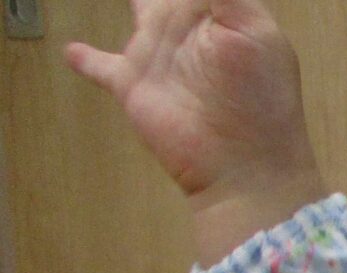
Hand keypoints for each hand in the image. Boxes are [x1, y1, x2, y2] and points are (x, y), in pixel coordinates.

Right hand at [67, 0, 326, 262]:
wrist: (242, 168)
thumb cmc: (258, 98)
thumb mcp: (252, 30)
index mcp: (223, 16)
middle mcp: (190, 31)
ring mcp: (160, 59)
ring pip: (142, 16)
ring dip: (140, 5)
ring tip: (137, 1)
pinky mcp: (132, 86)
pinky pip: (100, 66)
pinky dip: (85, 59)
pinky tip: (72, 52)